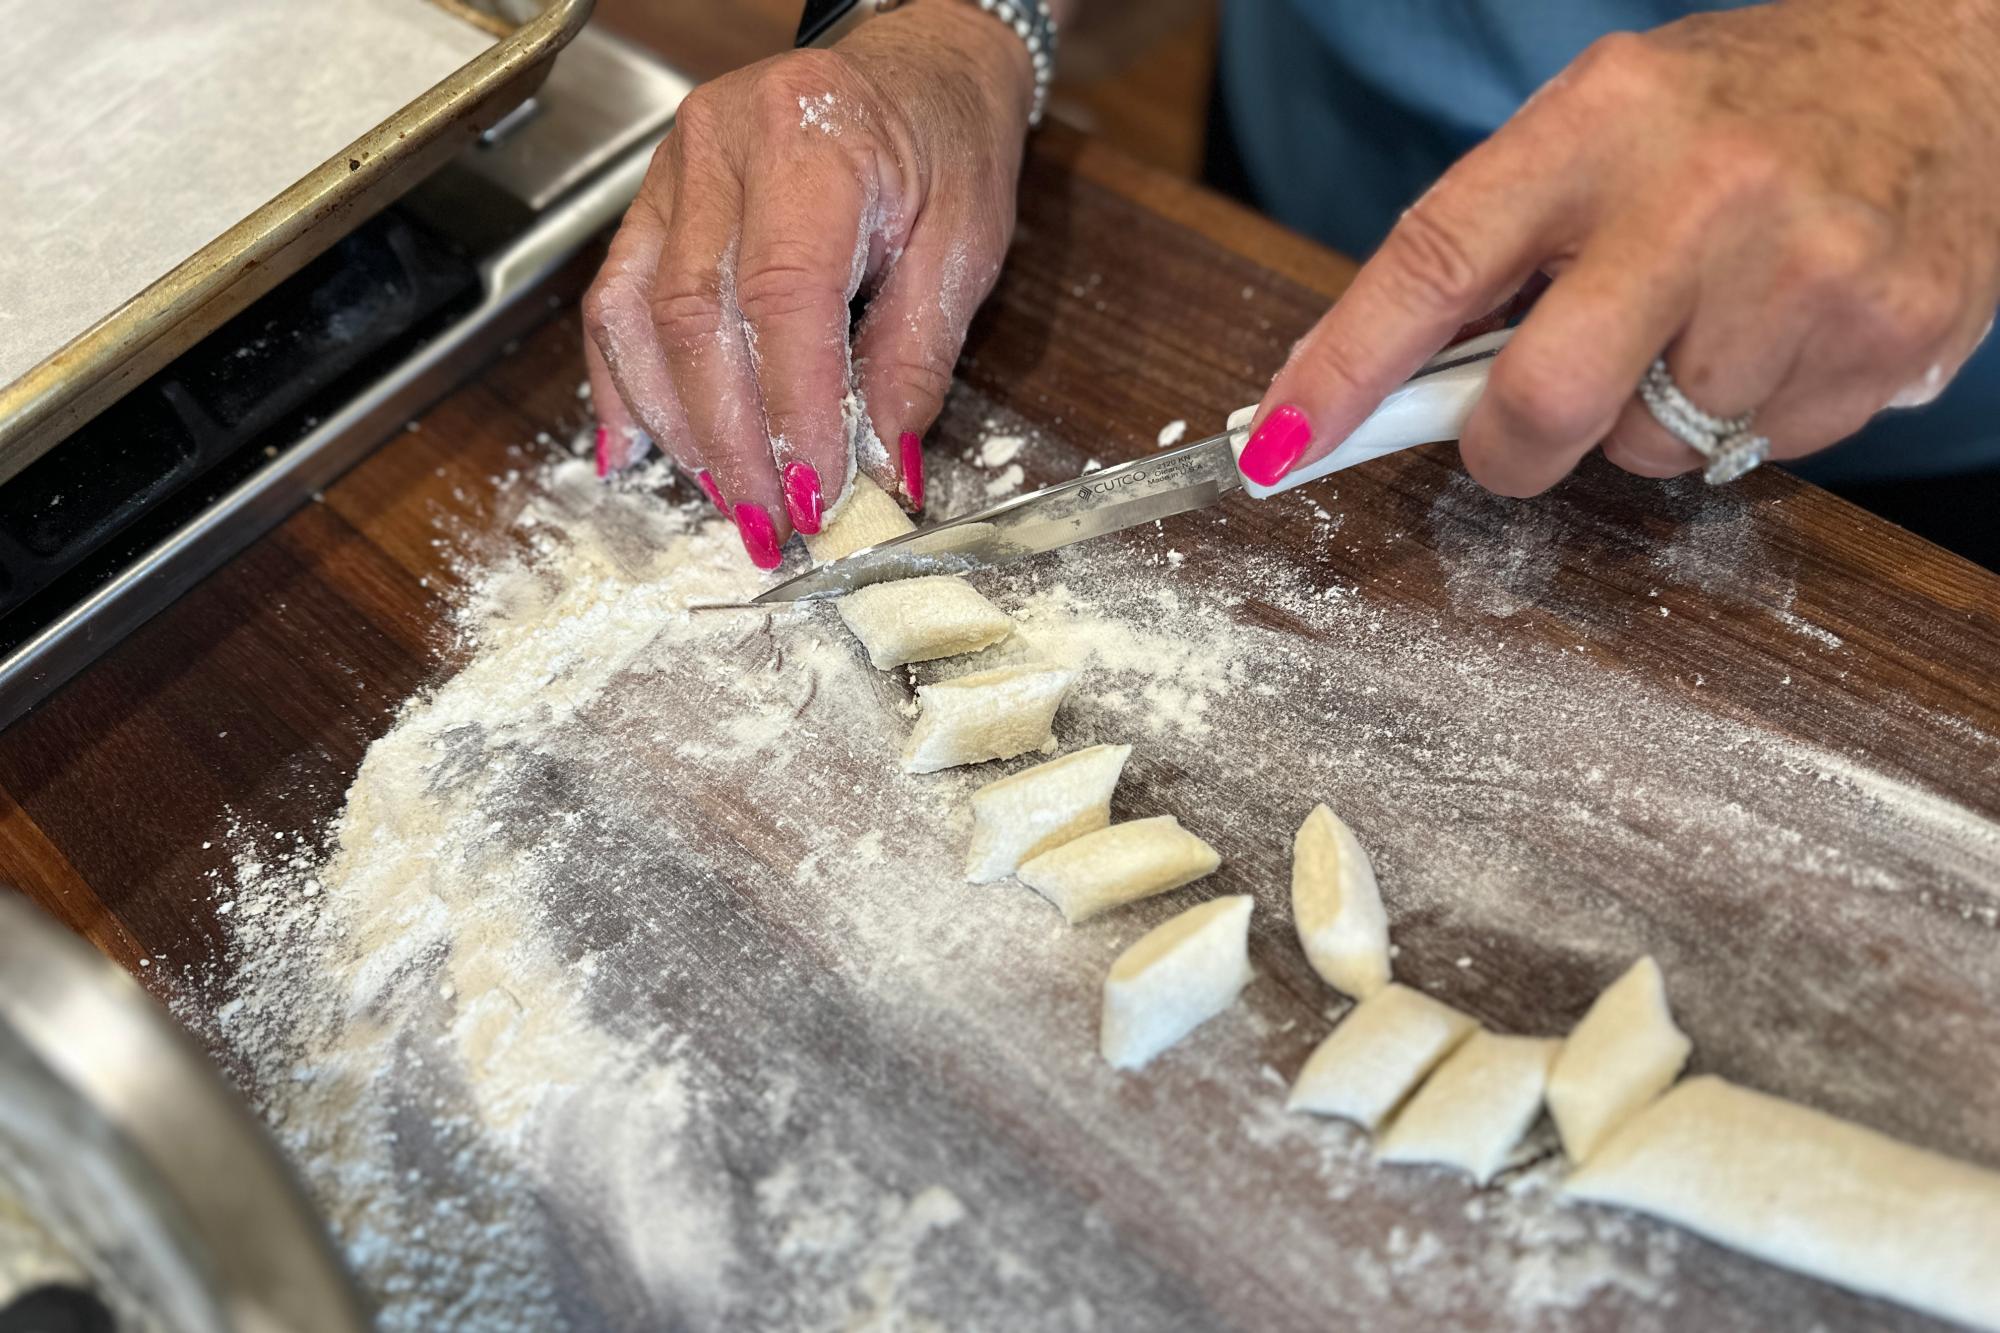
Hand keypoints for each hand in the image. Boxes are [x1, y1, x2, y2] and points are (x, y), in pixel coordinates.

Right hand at [582, 0, 1032, 565]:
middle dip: (729, 441)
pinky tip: (636, 449)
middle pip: (697, 319)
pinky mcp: (652, 197)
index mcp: (814, 144)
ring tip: (722, 496)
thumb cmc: (947, 145)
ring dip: (677, 424)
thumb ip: (915, 360)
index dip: (790, 412)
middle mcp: (724, 145)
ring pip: (640, 316)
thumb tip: (885, 468)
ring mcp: (674, 167)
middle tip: (764, 523)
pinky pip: (614, 299)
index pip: (784, 301)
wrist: (918, 66)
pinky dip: (623, 382)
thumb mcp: (963, 249)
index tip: (813, 496)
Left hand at [1239, 0, 1999, 496]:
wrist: (1955, 63)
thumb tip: (1386, 387)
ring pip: (1648, 449)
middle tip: (1518, 430)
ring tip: (1707, 317)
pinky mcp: (1888, 342)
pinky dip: (1740, 418)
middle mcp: (1703, 196)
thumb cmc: (1743, 109)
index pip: (1435, 262)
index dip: (1344, 368)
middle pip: (1541, 405)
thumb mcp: (1605, 128)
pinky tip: (1781, 332)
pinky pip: (1752, 456)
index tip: (1277, 444)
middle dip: (1507, 449)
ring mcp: (1806, 276)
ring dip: (1646, 419)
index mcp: (1601, 124)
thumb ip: (1501, 246)